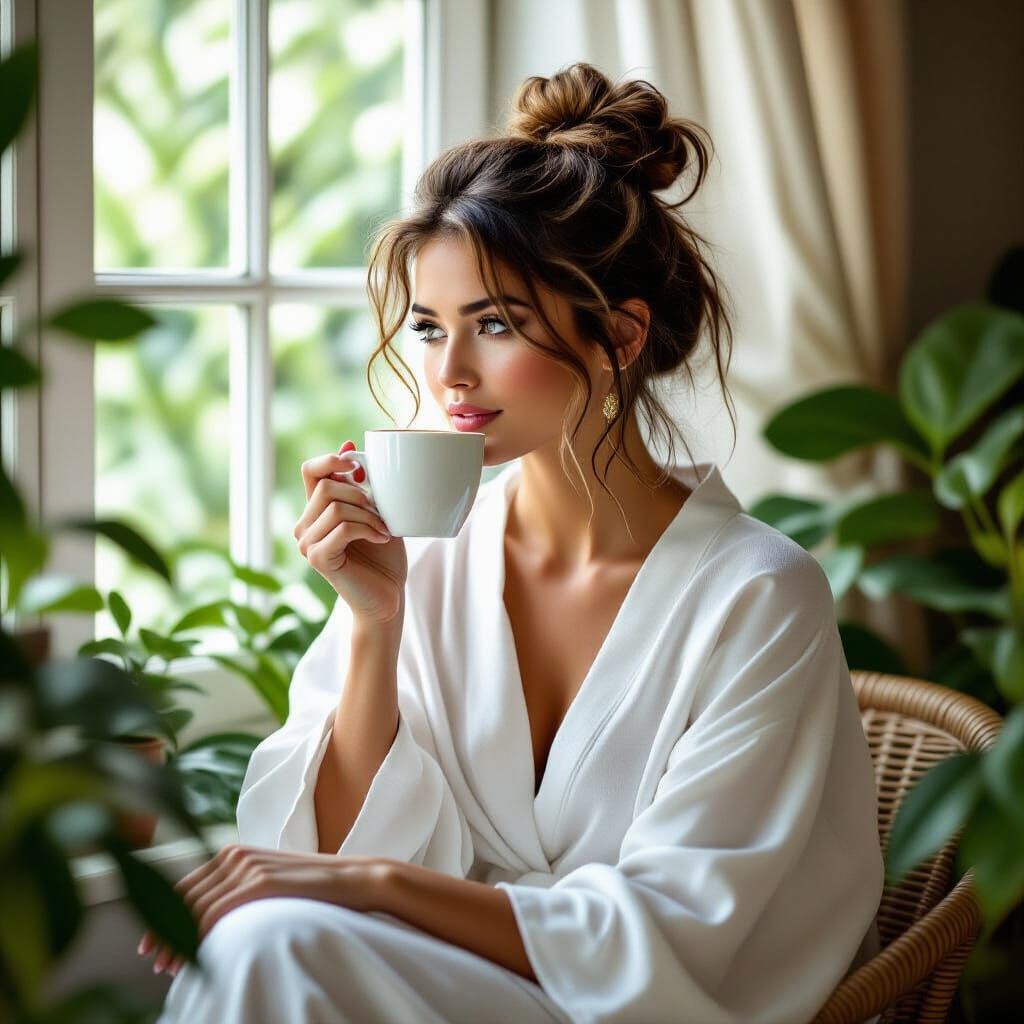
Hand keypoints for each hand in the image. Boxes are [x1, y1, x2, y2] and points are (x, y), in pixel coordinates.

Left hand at [136, 844, 388, 977]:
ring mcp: (247, 867)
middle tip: (153, 960)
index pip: (185, 885)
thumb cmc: (313, 887)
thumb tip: (206, 918)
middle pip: (183, 896)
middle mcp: (235, 855)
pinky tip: (194, 958)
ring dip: (176, 939)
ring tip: (169, 967)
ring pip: (194, 909)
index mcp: (235, 852)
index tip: (151, 942)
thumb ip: (239, 888)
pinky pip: (215, 915)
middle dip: (163, 929)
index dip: (162, 914)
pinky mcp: (259, 883)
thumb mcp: (269, 881)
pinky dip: (197, 938)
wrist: (354, 878)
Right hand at [294, 440, 407, 625]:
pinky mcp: (318, 558)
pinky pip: (343, 527)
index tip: (356, 464)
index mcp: (316, 511)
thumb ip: (362, 484)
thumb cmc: (384, 557)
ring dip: (368, 514)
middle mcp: (304, 526)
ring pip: (335, 506)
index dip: (331, 459)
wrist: (387, 598)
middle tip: (382, 514)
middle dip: (361, 494)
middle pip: (326, 486)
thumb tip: (349, 444)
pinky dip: (368, 528)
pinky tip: (382, 538)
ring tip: (383, 528)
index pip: (311, 470)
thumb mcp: (376, 512)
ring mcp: (307, 543)